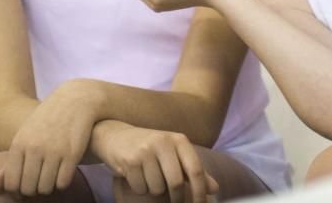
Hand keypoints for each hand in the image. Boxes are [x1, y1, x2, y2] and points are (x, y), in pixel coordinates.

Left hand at [0, 80, 97, 196]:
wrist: (75, 99)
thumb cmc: (47, 120)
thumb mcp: (25, 136)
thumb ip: (9, 164)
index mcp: (19, 144)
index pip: (11, 183)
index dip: (17, 190)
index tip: (25, 184)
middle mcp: (34, 148)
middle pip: (28, 188)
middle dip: (33, 190)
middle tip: (39, 182)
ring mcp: (54, 151)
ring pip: (45, 188)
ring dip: (48, 187)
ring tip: (51, 177)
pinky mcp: (72, 154)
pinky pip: (62, 183)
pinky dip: (62, 182)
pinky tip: (63, 172)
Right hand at [96, 125, 219, 202]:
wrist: (116, 136)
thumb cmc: (150, 148)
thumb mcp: (174, 154)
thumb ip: (193, 170)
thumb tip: (215, 189)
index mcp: (179, 140)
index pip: (196, 170)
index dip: (200, 193)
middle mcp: (164, 141)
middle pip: (176, 183)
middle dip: (176, 199)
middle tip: (173, 202)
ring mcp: (146, 150)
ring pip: (157, 188)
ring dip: (154, 190)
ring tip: (148, 178)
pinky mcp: (130, 159)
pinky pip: (141, 188)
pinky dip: (140, 187)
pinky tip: (135, 175)